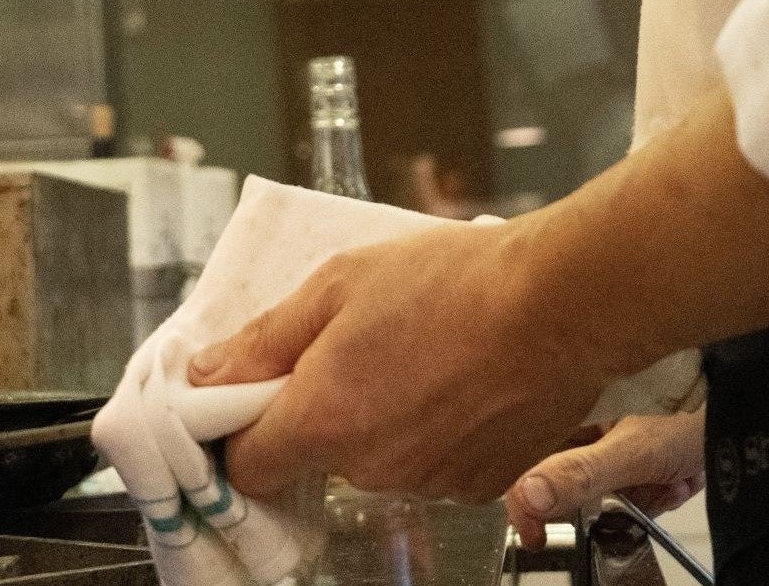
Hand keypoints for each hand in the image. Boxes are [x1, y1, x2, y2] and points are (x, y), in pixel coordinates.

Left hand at [186, 220, 610, 503]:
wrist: (561, 303)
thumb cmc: (455, 281)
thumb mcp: (338, 283)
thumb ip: (264, 338)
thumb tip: (207, 375)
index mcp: (326, 418)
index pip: (248, 467)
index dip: (242, 432)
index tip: (252, 400)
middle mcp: (372, 467)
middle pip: (315, 457)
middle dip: (322, 409)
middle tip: (354, 346)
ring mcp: (428, 483)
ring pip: (375, 460)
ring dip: (382, 418)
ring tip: (419, 352)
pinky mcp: (477, 487)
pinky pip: (430, 465)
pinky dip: (433, 432)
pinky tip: (456, 378)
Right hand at [505, 412, 705, 547]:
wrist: (746, 413)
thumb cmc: (695, 409)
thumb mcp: (632, 449)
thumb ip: (579, 474)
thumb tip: (528, 496)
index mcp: (569, 403)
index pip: (525, 459)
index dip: (524, 497)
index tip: (534, 533)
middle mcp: (585, 422)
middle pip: (564, 483)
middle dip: (605, 499)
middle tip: (639, 485)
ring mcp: (612, 444)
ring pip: (601, 496)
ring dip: (638, 499)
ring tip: (669, 475)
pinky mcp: (636, 462)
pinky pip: (631, 499)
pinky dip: (656, 498)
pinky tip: (677, 477)